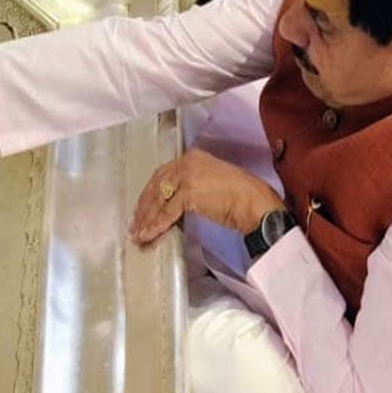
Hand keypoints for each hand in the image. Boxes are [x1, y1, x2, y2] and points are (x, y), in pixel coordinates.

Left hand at [129, 149, 284, 244]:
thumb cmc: (242, 196)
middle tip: (135, 223)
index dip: (150, 192)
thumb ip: (192, 185)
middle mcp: (187, 162)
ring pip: (159, 200)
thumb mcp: (212, 182)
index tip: (142, 207)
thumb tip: (176, 201)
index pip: (163, 174)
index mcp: (193, 157)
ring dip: (146, 219)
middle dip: (144, 207)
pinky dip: (156, 225)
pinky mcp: (189, 193)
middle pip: (156, 185)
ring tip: (138, 234)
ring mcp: (187, 176)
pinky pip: (167, 212)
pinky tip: (149, 234)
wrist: (256, 203)